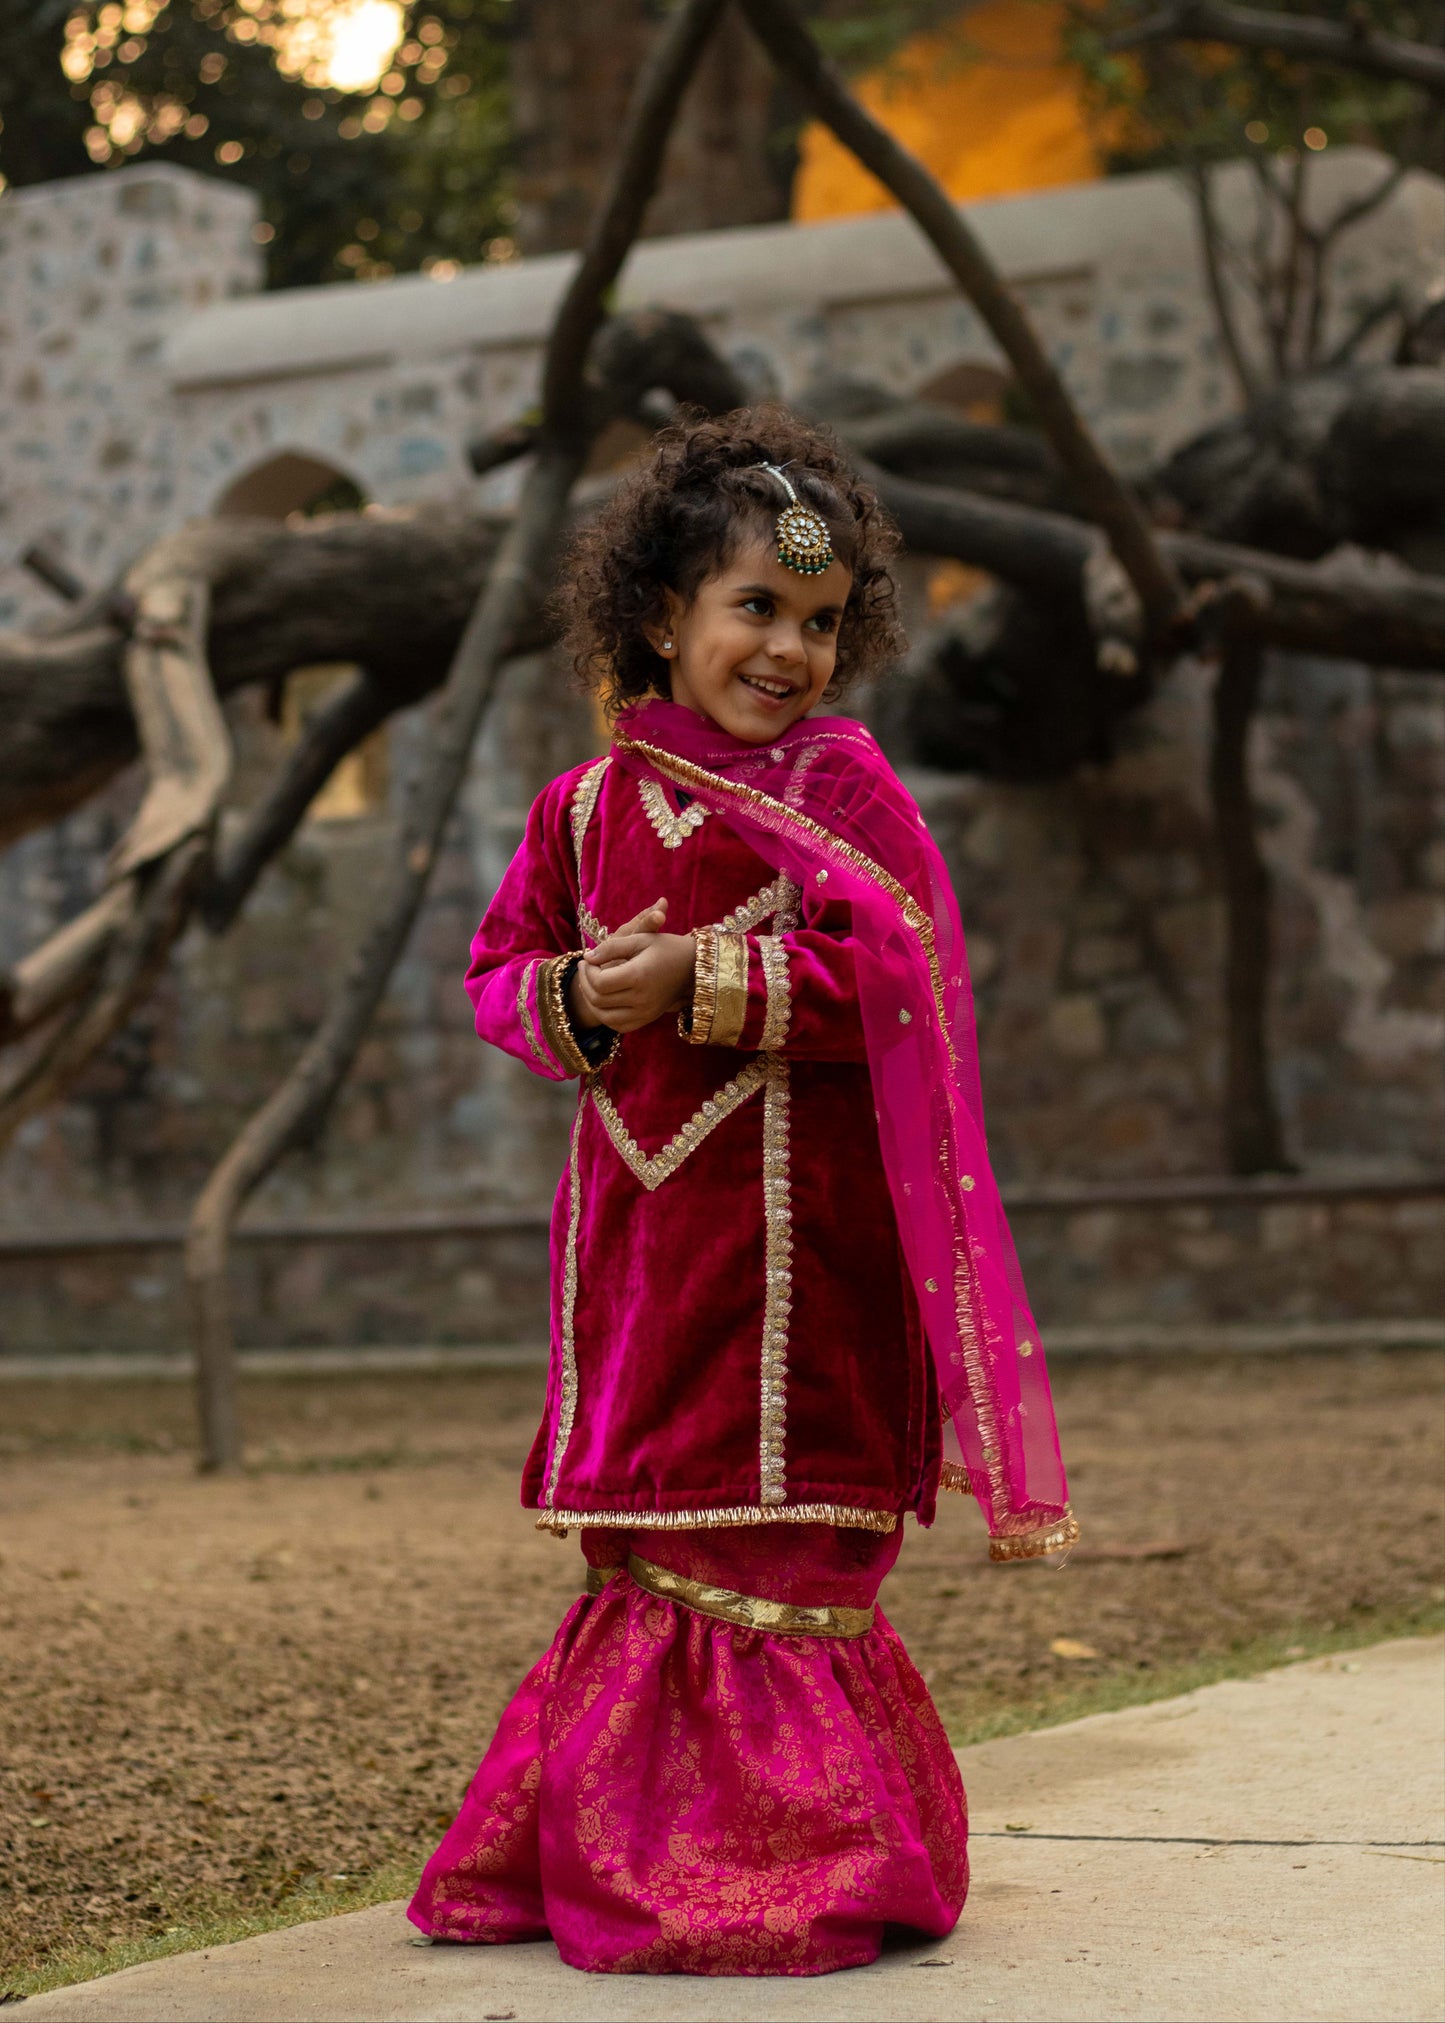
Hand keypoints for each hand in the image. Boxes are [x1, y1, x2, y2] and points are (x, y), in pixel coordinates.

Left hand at [569, 897, 695, 1033]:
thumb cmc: (665, 948)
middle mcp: (642, 998)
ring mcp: (646, 1012)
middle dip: (585, 984)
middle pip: (599, 1000)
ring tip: (590, 984)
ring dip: (591, 1002)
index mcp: (639, 976)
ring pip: (605, 1017)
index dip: (588, 971)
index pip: (600, 982)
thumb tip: (587, 958)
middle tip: (585, 969)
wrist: (693, 966)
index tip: (588, 959)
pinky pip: (619, 1026)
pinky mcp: (648, 1019)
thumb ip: (611, 947)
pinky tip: (603, 1000)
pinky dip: (606, 1016)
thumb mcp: (639, 939)